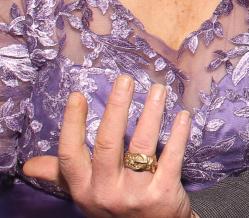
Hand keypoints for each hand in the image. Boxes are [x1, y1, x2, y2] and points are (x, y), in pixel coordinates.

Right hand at [22, 75, 192, 217]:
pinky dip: (178, 135)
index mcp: (84, 189)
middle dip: (117, 108)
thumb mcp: (87, 194)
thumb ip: (63, 175)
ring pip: (142, 146)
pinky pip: (172, 158)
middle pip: (108, 143)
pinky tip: (182, 116)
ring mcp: (135, 194)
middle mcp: (105, 191)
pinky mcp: (163, 194)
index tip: (78, 95)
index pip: (71, 154)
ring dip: (152, 114)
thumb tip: (29, 165)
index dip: (73, 124)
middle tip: (126, 80)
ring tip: (158, 90)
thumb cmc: (117, 207)